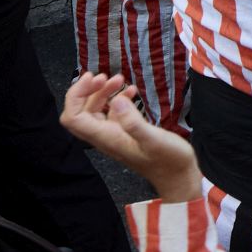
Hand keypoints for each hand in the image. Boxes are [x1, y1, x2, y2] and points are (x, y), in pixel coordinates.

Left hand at [61, 72, 201, 201]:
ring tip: (120, 79)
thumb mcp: (154, 139)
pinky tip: (131, 92)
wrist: (178, 176)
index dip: (75, 95)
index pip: (73, 117)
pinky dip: (117, 98)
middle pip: (80, 112)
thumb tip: (116, 99)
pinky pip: (112, 113)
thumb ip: (133, 121)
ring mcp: (114, 135)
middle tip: (106, 76)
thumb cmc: (168, 160)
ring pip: (95, 111)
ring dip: (102, 92)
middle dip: (88, 91)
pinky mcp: (125, 133)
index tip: (92, 78)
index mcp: (106, 138)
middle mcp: (105, 137)